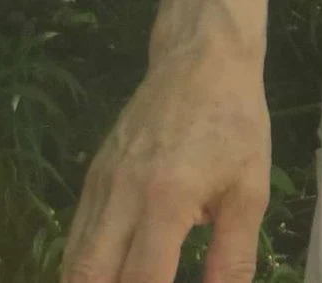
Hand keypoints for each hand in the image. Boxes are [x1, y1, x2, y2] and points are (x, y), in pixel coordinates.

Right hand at [63, 50, 269, 282]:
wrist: (200, 61)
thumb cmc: (234, 124)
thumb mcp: (249, 190)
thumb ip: (233, 254)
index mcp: (165, 200)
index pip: (142, 280)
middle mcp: (120, 198)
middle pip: (88, 278)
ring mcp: (97, 188)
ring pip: (72, 264)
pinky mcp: (90, 179)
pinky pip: (74, 238)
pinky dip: (82, 269)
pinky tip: (105, 277)